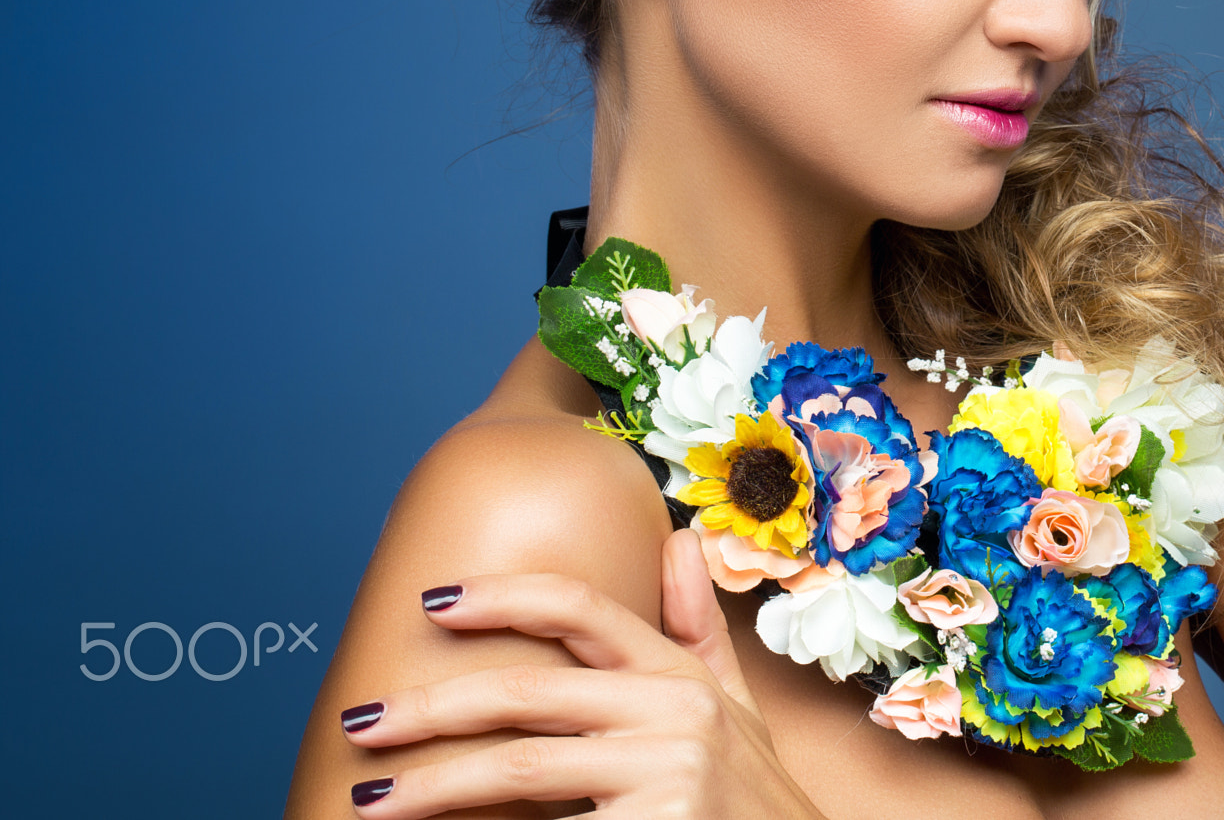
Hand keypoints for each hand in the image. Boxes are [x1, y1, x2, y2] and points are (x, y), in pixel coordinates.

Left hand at [336, 529, 821, 817]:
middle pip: (527, 695)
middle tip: (361, 722)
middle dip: (431, 707)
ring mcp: (666, 777)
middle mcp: (676, 715)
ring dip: (430, 787)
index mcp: (681, 677)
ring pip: (520, 772)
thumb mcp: (735, 713)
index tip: (434, 603)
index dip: (504, 597)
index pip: (581, 611)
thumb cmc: (751, 802)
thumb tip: (680, 540)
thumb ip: (697, 632)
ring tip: (369, 801)